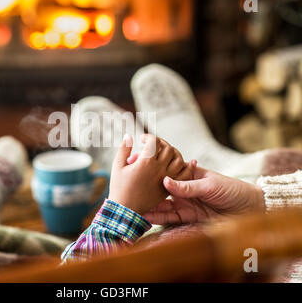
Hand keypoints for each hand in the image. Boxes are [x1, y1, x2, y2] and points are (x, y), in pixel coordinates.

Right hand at [108, 134, 191, 214]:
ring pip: (178, 160)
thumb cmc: (118, 189)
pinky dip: (188, 167)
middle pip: (167, 149)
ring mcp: (167, 180)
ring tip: (166, 152)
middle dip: (160, 143)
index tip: (142, 139)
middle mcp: (159, 170)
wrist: (125, 213)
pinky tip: (189, 162)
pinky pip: (184, 176)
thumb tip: (128, 136)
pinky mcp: (170, 190)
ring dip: (174, 152)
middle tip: (153, 145)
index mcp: (145, 163)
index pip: (153, 142)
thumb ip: (123, 150)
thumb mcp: (117, 168)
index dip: (148, 137)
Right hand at [143, 167, 265, 224]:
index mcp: (190, 174)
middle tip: (129, 187)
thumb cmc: (233, 190)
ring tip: (133, 205)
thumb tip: (165, 182)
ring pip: (162, 204)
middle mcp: (185, 188)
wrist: (251, 209)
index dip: (152, 169)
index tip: (138, 165)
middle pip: (161, 188)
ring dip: (149, 204)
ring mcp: (185, 203)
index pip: (167, 171)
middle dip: (145, 188)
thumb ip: (188, 186)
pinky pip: (170, 217)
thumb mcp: (210, 185)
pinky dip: (158, 217)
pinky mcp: (188, 217)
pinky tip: (146, 216)